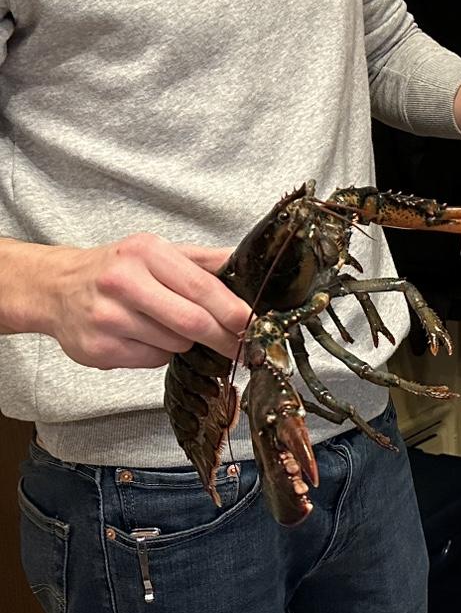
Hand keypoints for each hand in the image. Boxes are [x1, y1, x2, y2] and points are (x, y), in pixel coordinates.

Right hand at [44, 236, 250, 368]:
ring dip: (185, 341)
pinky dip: (160, 353)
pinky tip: (145, 337)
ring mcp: (108, 319)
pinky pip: (152, 360)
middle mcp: (123, 283)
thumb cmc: (116, 269)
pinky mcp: (99, 350)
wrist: (56, 288)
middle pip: (191, 321)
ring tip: (167, 325)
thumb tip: (245, 264)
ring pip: (174, 344)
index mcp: (145, 253)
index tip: (252, 322)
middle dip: (222, 337)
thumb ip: (203, 260)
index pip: (201, 286)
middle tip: (239, 344)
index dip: (231, 309)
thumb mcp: (157, 251)